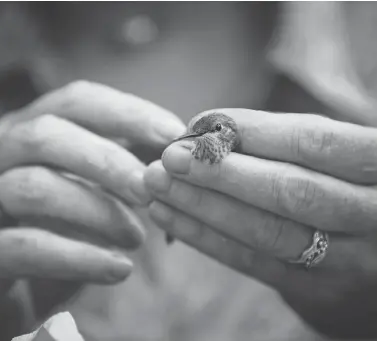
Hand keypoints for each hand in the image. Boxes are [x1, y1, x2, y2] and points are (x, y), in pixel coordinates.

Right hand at [0, 80, 184, 305]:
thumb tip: (176, 154)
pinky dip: (80, 258)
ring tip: (137, 237)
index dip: (128, 113)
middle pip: (47, 135)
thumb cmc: (60, 221)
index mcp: (32, 130)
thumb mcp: (88, 184)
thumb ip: (121, 165)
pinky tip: (119, 269)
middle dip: (108, 161)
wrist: (12, 277)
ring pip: (35, 187)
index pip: (77, 102)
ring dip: (97, 210)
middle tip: (150, 189)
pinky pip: (27, 248)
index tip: (173, 133)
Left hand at [144, 109, 376, 338]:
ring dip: (203, 206)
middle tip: (168, 158)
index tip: (201, 124)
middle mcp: (373, 215)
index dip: (254, 131)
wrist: (375, 259)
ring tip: (157, 185)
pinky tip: (169, 217)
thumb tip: (208, 127)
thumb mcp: (333, 159)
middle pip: (290, 191)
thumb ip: (285, 143)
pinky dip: (206, 238)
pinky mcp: (315, 291)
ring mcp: (347, 260)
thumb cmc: (344, 189)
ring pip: (267, 231)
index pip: (315, 142)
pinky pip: (254, 262)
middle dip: (221, 172)